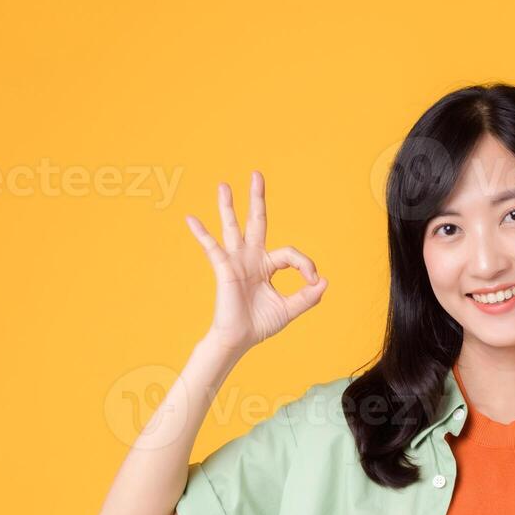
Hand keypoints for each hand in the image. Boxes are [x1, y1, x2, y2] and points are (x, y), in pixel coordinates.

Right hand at [185, 171, 327, 354]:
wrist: (239, 339)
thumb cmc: (260, 324)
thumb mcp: (290, 309)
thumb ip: (308, 296)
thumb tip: (324, 280)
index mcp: (267, 265)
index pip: (290, 254)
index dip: (306, 264)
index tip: (313, 281)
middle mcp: (251, 258)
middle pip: (256, 222)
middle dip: (257, 199)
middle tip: (257, 174)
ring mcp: (236, 261)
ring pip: (232, 227)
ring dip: (228, 206)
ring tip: (224, 185)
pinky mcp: (224, 268)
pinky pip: (212, 247)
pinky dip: (201, 233)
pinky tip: (191, 219)